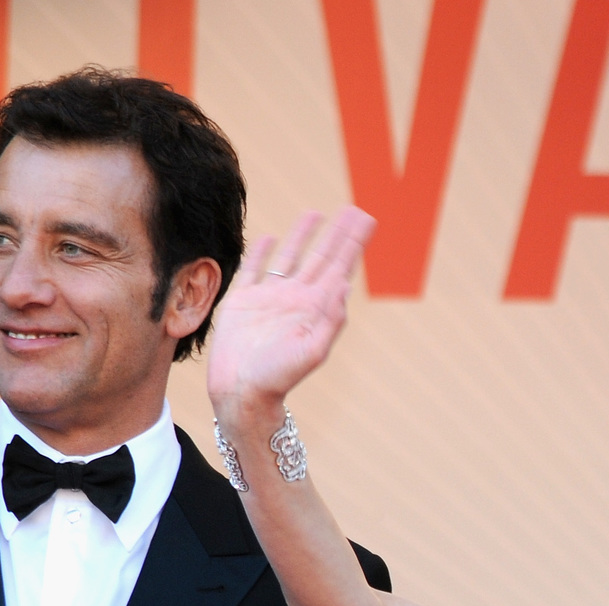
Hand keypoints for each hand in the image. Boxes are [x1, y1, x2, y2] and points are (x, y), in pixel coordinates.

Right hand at [205, 207, 376, 411]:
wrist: (242, 392)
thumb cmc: (278, 377)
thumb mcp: (311, 350)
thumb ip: (330, 319)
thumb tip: (344, 287)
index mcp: (315, 307)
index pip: (339, 266)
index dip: (352, 242)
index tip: (367, 219)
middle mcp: (295, 298)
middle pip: (320, 256)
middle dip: (337, 233)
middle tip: (354, 210)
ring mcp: (269, 298)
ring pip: (289, 257)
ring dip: (302, 236)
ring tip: (315, 214)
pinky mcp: (243, 301)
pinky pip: (253, 269)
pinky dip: (261, 253)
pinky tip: (270, 239)